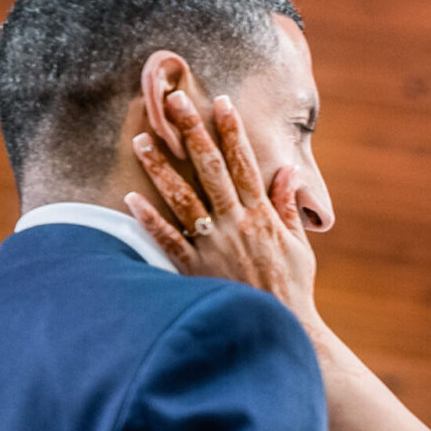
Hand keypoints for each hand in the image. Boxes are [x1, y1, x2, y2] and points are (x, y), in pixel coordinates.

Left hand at [125, 92, 317, 322]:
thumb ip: (289, 209)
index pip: (245, 165)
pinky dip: (150, 219)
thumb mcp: (299, 247)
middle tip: (174, 101)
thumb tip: (286, 173)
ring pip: (182, 198)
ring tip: (141, 141)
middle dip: (193, 132)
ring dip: (161, 168)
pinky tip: (131, 198)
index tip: (221, 102)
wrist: (277, 329)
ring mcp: (213, 245)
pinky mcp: (195, 269)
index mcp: (262, 216)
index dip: (233, 132)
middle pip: (211, 169)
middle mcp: (236, 225)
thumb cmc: (291, 290)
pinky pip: (168, 240)